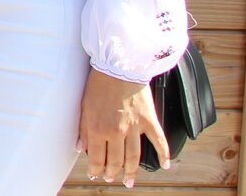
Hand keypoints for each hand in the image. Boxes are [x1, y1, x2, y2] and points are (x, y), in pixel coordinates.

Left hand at [76, 69, 167, 186]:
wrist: (118, 65)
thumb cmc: (98, 84)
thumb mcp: (83, 106)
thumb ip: (82, 129)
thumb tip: (80, 148)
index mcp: (97, 129)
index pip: (96, 158)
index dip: (96, 170)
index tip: (97, 176)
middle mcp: (116, 132)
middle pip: (115, 161)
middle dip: (112, 173)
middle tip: (111, 178)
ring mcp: (134, 127)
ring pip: (134, 157)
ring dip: (131, 171)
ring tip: (129, 181)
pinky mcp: (149, 120)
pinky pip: (158, 141)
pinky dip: (163, 154)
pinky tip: (165, 166)